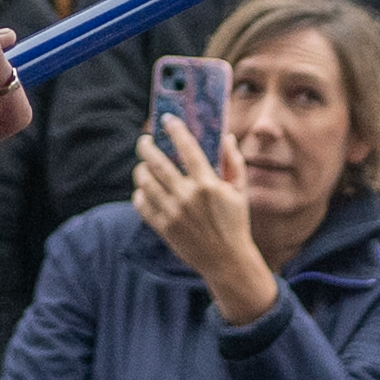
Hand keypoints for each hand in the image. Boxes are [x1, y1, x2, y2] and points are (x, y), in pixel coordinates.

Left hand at [126, 117, 278, 316]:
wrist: (226, 260)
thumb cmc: (235, 223)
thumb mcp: (240, 192)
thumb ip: (234, 162)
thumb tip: (227, 137)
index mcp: (208, 185)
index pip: (187, 149)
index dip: (176, 131)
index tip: (167, 119)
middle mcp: (188, 197)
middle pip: (157, 164)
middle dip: (146, 147)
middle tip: (144, 141)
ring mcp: (173, 213)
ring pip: (145, 183)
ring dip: (141, 169)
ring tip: (143, 165)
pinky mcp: (163, 228)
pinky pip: (142, 204)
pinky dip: (140, 193)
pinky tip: (144, 189)